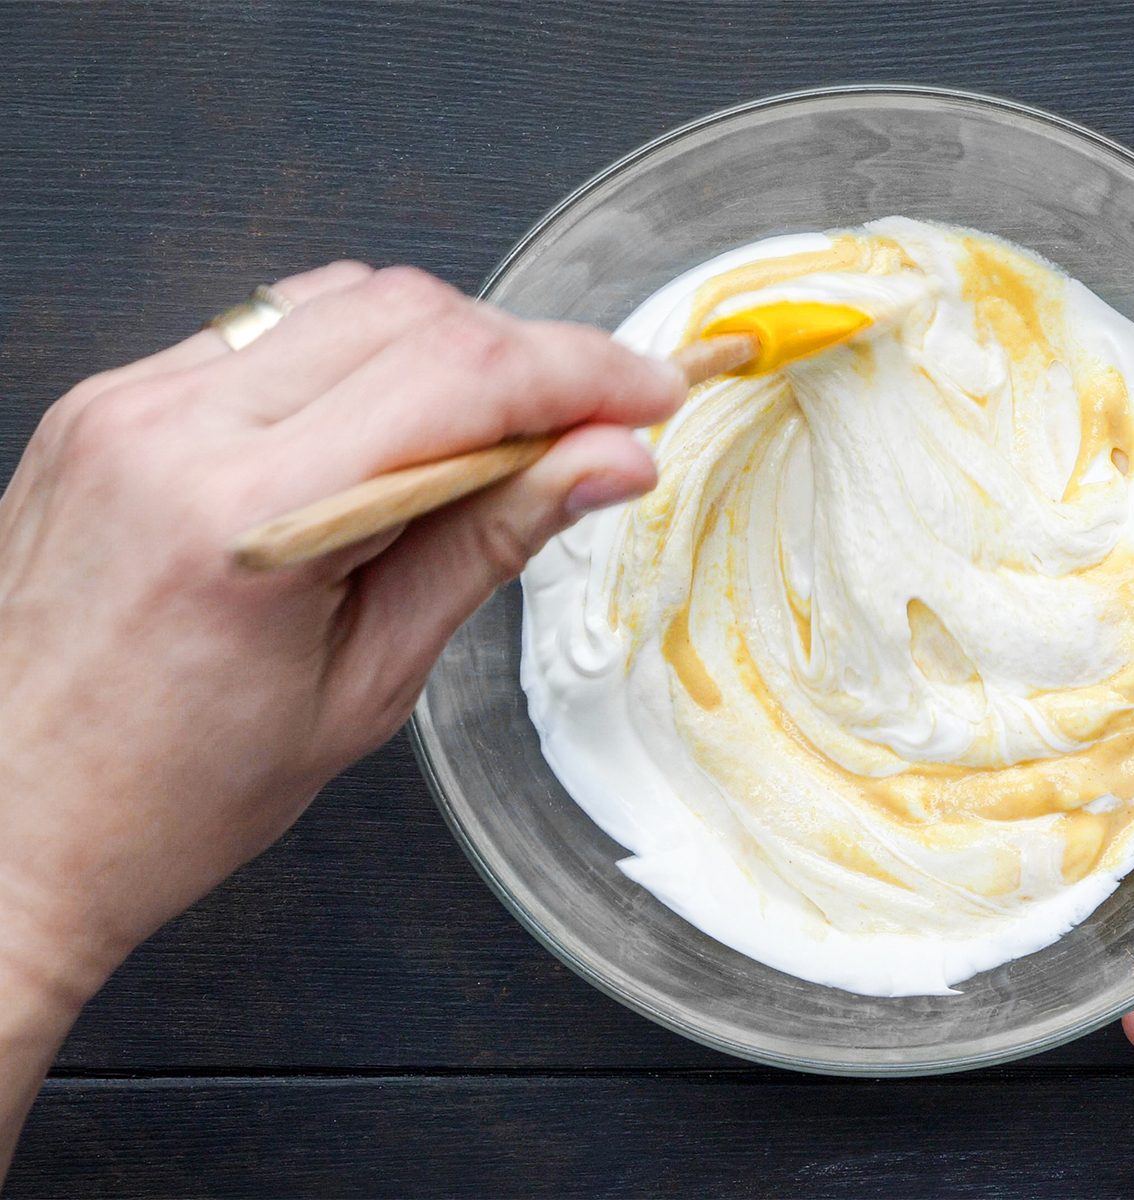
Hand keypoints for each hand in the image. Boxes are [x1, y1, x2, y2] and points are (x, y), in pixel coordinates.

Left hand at [0, 262, 683, 1004]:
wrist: (1, 827)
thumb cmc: (166, 796)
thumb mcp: (368, 687)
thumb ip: (490, 544)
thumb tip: (604, 465)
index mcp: (244, 516)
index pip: (457, 380)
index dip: (581, 373)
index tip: (649, 395)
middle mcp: (172, 428)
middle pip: (408, 310)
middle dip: (524, 355)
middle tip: (590, 428)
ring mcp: (127, 401)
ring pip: (339, 298)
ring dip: (443, 348)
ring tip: (493, 435)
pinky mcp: (108, 401)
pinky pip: (266, 330)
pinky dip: (356, 360)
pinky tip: (387, 431)